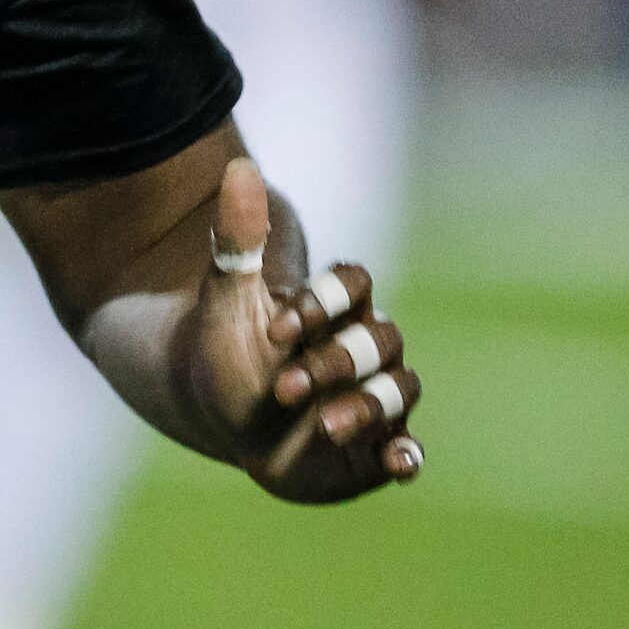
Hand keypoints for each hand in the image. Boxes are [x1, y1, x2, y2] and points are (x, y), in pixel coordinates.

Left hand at [178, 158, 422, 503]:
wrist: (221, 417)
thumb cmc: (226, 352)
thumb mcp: (225, 299)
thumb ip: (237, 237)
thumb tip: (238, 165)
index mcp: (332, 307)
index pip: (354, 284)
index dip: (325, 302)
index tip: (276, 328)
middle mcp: (362, 348)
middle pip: (380, 340)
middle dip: (336, 361)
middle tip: (285, 386)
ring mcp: (373, 395)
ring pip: (398, 390)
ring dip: (367, 406)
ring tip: (322, 426)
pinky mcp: (374, 445)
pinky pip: (406, 447)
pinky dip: (407, 454)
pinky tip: (397, 462)